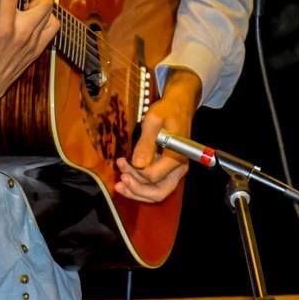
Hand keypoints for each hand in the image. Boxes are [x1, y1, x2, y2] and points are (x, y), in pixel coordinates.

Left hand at [115, 70, 201, 203]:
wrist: (179, 106)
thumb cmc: (167, 110)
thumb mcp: (154, 121)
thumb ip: (146, 143)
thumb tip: (138, 164)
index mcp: (177, 156)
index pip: (153, 177)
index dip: (136, 174)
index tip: (123, 161)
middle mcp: (178, 168)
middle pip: (158, 192)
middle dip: (136, 189)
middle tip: (120, 180)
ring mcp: (174, 171)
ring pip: (156, 192)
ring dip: (137, 190)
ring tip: (120, 182)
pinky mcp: (168, 170)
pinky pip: (155, 186)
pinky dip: (140, 186)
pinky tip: (127, 179)